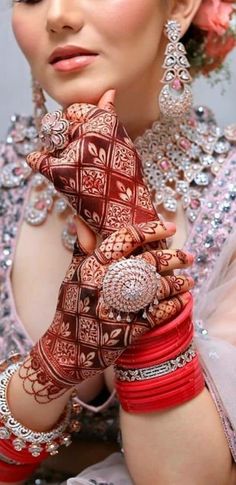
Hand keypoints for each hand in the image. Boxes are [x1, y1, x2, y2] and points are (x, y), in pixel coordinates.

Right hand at [19, 221, 191, 403]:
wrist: (68, 349)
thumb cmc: (71, 308)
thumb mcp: (73, 274)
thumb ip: (83, 247)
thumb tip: (83, 218)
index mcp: (92, 266)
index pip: (126, 238)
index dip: (152, 230)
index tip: (170, 228)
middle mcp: (105, 283)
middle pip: (148, 261)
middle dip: (174, 257)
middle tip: (188, 256)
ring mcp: (118, 307)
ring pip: (157, 287)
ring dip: (178, 282)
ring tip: (189, 280)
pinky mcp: (128, 329)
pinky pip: (159, 313)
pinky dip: (175, 304)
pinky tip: (184, 299)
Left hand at [26, 91, 165, 249]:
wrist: (126, 214)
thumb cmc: (125, 181)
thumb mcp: (123, 144)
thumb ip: (110, 117)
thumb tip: (109, 92)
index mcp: (107, 123)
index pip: (75, 109)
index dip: (76, 123)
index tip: (83, 140)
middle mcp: (91, 133)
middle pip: (61, 124)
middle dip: (65, 139)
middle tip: (82, 160)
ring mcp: (73, 153)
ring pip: (50, 140)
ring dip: (56, 151)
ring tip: (75, 169)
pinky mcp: (59, 172)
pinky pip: (37, 158)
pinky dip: (40, 163)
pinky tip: (55, 171)